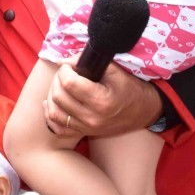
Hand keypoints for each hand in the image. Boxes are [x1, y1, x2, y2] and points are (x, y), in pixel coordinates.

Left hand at [43, 61, 161, 137]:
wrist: (143, 111)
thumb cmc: (128, 87)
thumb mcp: (113, 70)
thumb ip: (85, 62)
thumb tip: (62, 61)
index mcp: (101, 100)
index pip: (69, 83)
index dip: (64, 70)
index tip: (68, 66)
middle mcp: (92, 117)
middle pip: (59, 97)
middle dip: (57, 80)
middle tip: (64, 74)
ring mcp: (87, 128)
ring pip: (54, 112)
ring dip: (52, 96)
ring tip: (60, 86)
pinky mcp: (84, 133)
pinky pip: (58, 128)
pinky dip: (51, 115)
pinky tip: (54, 103)